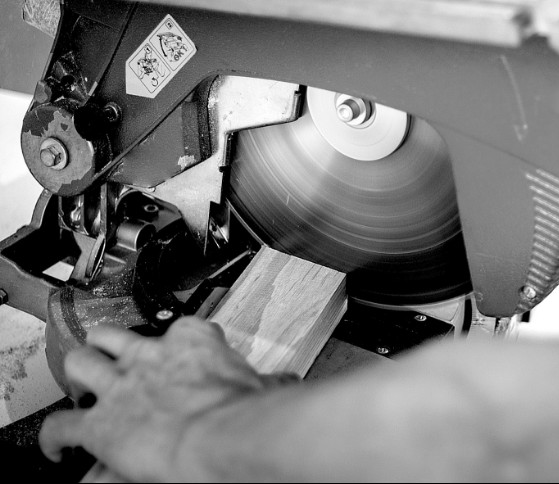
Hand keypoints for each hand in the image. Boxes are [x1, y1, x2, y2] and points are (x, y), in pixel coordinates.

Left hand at [39, 318, 295, 481]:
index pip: (183, 328)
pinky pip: (62, 426)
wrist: (224, 437)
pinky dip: (56, 436)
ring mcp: (122, 387)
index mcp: (195, 342)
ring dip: (79, 372)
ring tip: (80, 380)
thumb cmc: (246, 413)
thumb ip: (270, 382)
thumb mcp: (266, 386)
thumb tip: (287, 383)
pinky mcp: (100, 425)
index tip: (182, 347)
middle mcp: (152, 357)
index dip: (180, 339)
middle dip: (111, 342)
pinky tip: (58, 446)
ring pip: (81, 363)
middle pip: (117, 335)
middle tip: (113, 354)